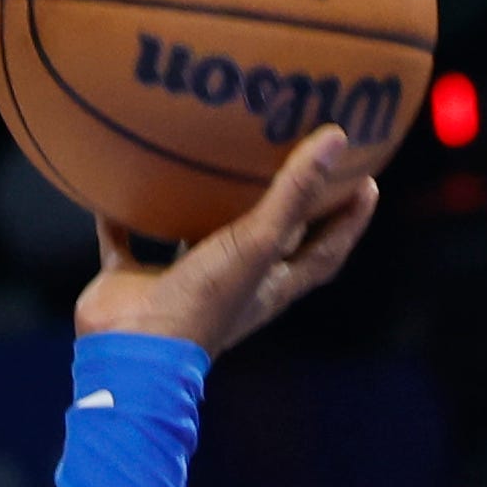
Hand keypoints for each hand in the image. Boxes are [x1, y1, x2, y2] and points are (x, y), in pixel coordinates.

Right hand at [72, 130, 378, 359]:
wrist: (131, 348)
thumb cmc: (205, 302)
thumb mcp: (257, 243)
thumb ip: (294, 193)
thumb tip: (336, 138)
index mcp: (270, 285)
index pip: (324, 252)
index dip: (349, 222)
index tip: (368, 181)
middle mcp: (231, 283)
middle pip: (269, 242)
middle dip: (286, 207)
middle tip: (298, 157)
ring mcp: (182, 282)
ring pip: (198, 237)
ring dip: (205, 205)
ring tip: (213, 157)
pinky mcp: (135, 279)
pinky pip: (127, 240)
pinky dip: (122, 216)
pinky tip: (118, 179)